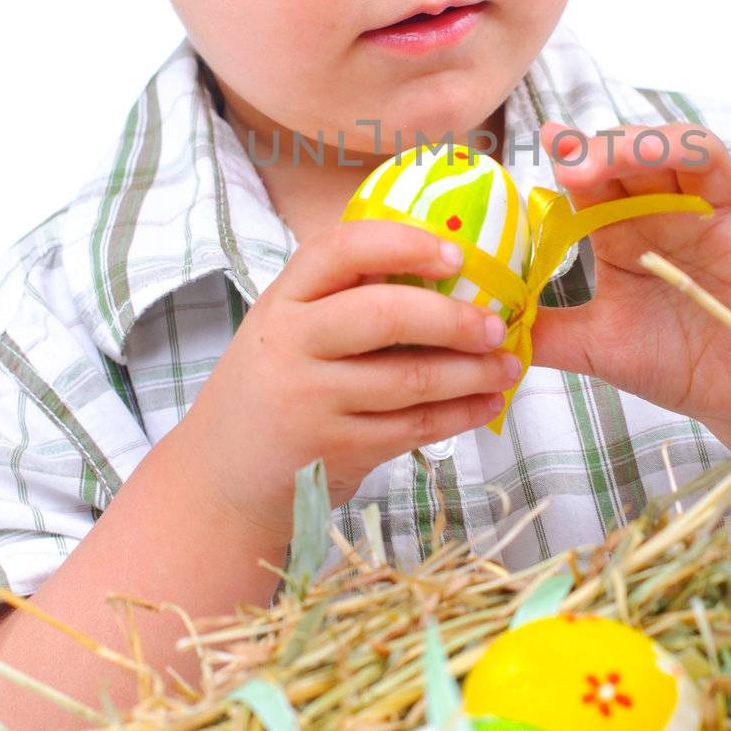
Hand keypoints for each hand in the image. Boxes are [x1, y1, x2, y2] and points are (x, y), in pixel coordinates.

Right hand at [181, 220, 520, 529]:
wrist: (221, 487)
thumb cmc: (273, 393)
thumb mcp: (288, 333)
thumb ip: (343, 301)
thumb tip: (446, 271)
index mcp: (283, 300)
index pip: (340, 249)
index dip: (403, 243)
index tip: (455, 252)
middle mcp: (291, 344)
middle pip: (384, 314)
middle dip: (453, 318)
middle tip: (497, 323)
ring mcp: (311, 402)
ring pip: (411, 379)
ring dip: (472, 372)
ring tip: (509, 365)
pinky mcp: (337, 451)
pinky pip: (414, 428)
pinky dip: (461, 414)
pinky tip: (486, 404)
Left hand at [530, 117, 730, 443]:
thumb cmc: (672, 360)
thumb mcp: (596, 349)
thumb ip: (544, 333)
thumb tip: (481, 327)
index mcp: (624, 228)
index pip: (596, 178)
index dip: (573, 154)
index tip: (547, 138)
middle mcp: (671, 213)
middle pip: (644, 156)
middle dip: (611, 150)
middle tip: (578, 164)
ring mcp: (722, 223)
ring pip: (703, 159)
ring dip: (671, 146)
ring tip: (639, 151)